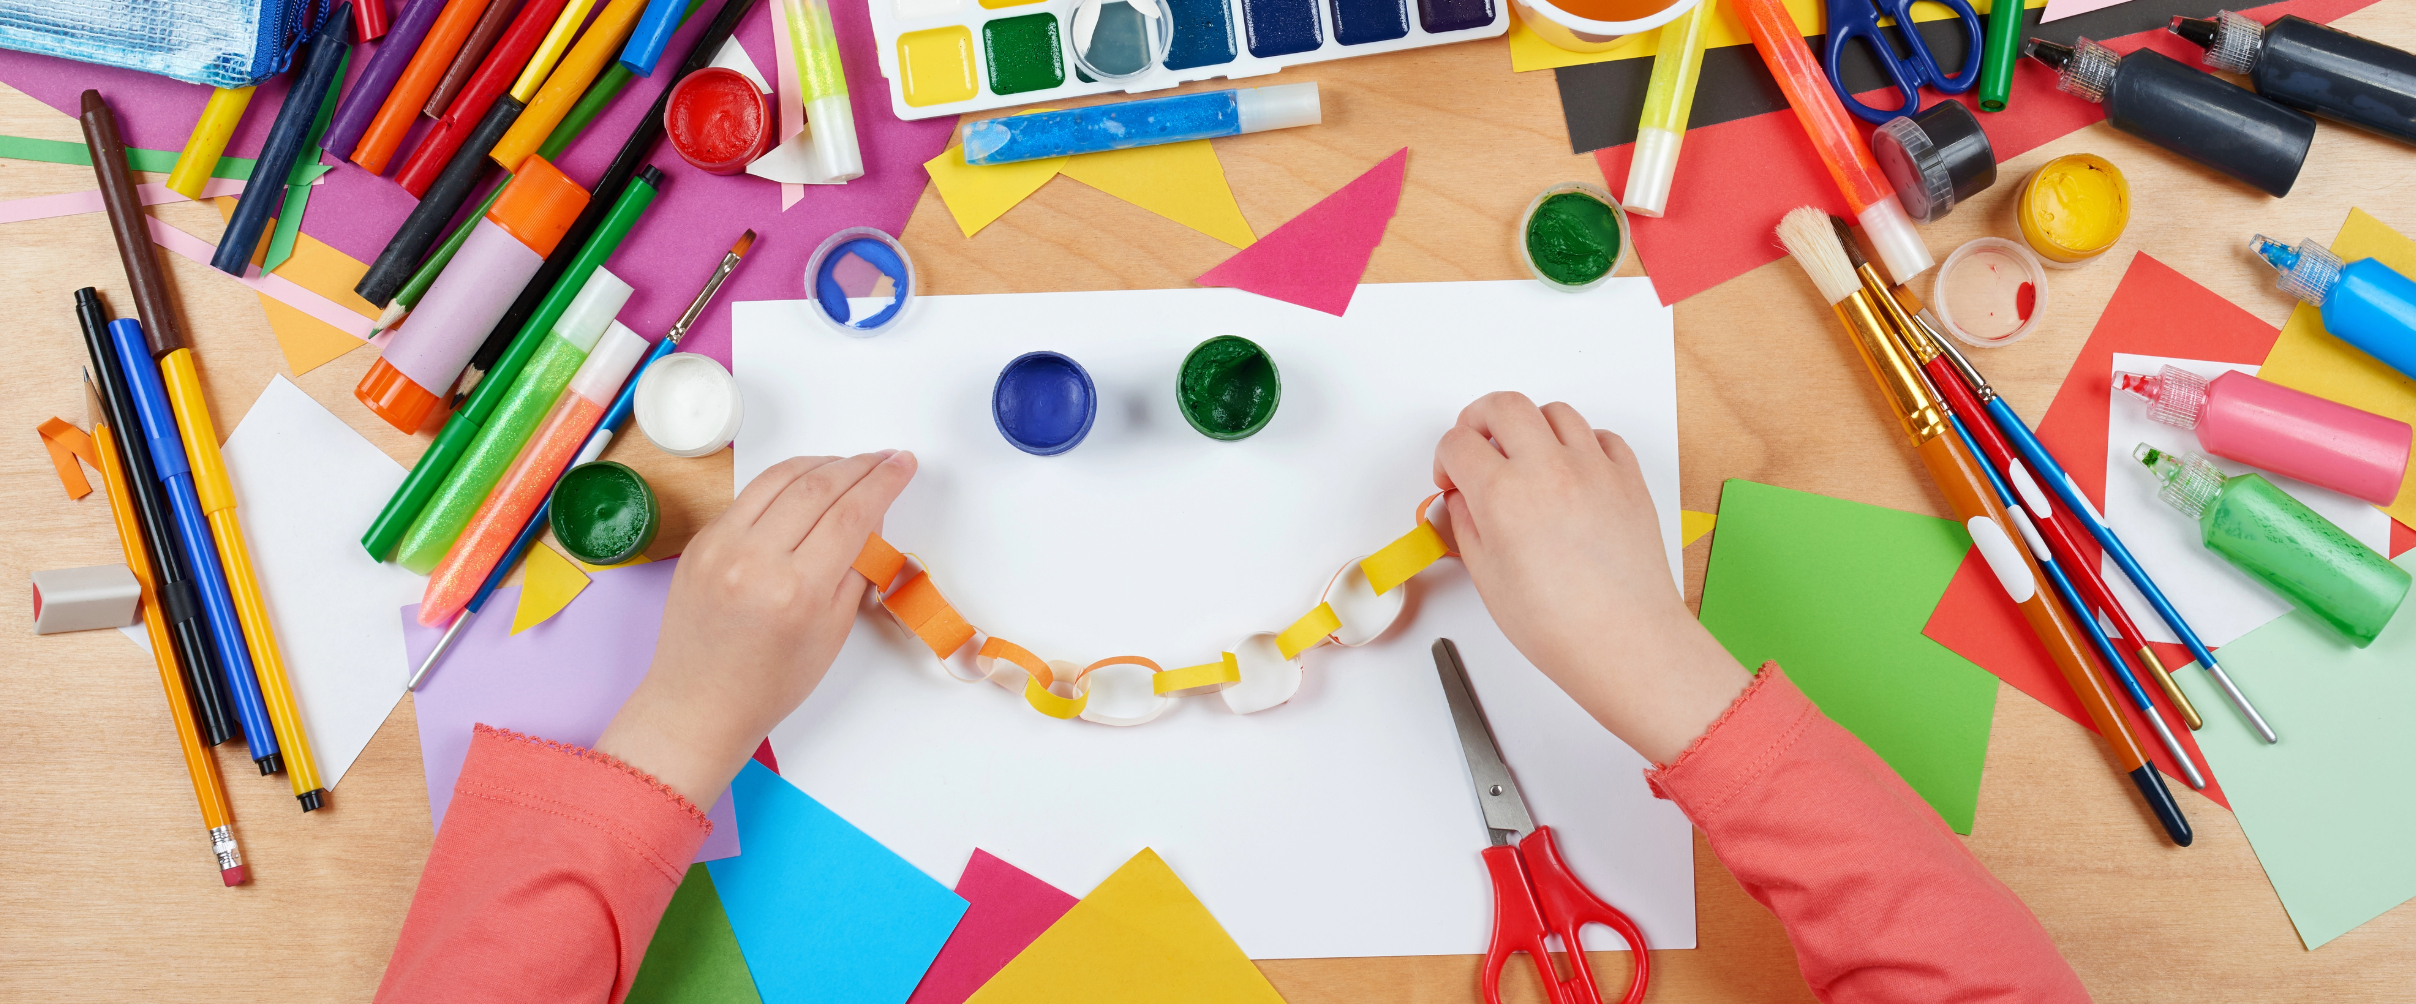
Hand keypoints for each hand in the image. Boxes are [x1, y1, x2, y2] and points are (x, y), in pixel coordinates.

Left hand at [596, 450, 917, 805]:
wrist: (700, 703)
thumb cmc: (771, 682)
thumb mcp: (834, 631)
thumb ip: (856, 568)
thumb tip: (870, 517)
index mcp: (796, 591)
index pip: (852, 514)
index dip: (883, 482)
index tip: (902, 465)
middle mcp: (754, 561)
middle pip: (818, 486)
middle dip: (859, 465)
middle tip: (884, 458)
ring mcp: (720, 546)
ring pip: (780, 478)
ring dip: (822, 463)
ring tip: (849, 466)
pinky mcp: (700, 541)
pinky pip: (750, 496)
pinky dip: (785, 482)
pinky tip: (806, 484)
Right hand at [1434, 393, 1746, 764]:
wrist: (1625, 641)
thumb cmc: (1560, 625)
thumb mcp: (1487, 579)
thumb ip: (1466, 527)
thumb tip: (1460, 502)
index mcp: (1503, 494)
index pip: (1458, 443)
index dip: (1445, 458)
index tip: (1451, 479)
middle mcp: (1548, 469)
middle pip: (1504, 406)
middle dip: (1479, 418)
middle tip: (1476, 444)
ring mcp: (1593, 468)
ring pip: (1555, 412)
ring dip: (1531, 427)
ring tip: (1526, 457)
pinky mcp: (1628, 478)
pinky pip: (1601, 436)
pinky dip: (1581, 443)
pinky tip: (1571, 470)